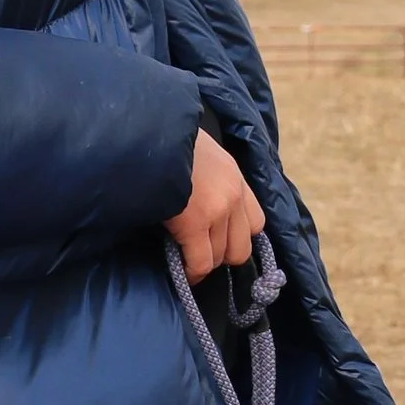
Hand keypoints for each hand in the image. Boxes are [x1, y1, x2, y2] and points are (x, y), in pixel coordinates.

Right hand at [164, 129, 264, 280]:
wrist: (148, 133)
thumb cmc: (163, 137)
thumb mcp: (197, 150)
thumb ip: (207, 176)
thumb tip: (197, 199)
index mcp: (234, 175)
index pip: (256, 221)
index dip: (236, 235)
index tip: (218, 240)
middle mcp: (234, 195)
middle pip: (242, 247)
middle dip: (222, 254)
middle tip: (199, 251)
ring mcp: (218, 211)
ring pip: (221, 257)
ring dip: (204, 261)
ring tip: (185, 258)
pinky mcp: (195, 224)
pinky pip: (200, 263)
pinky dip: (191, 271)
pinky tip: (181, 271)